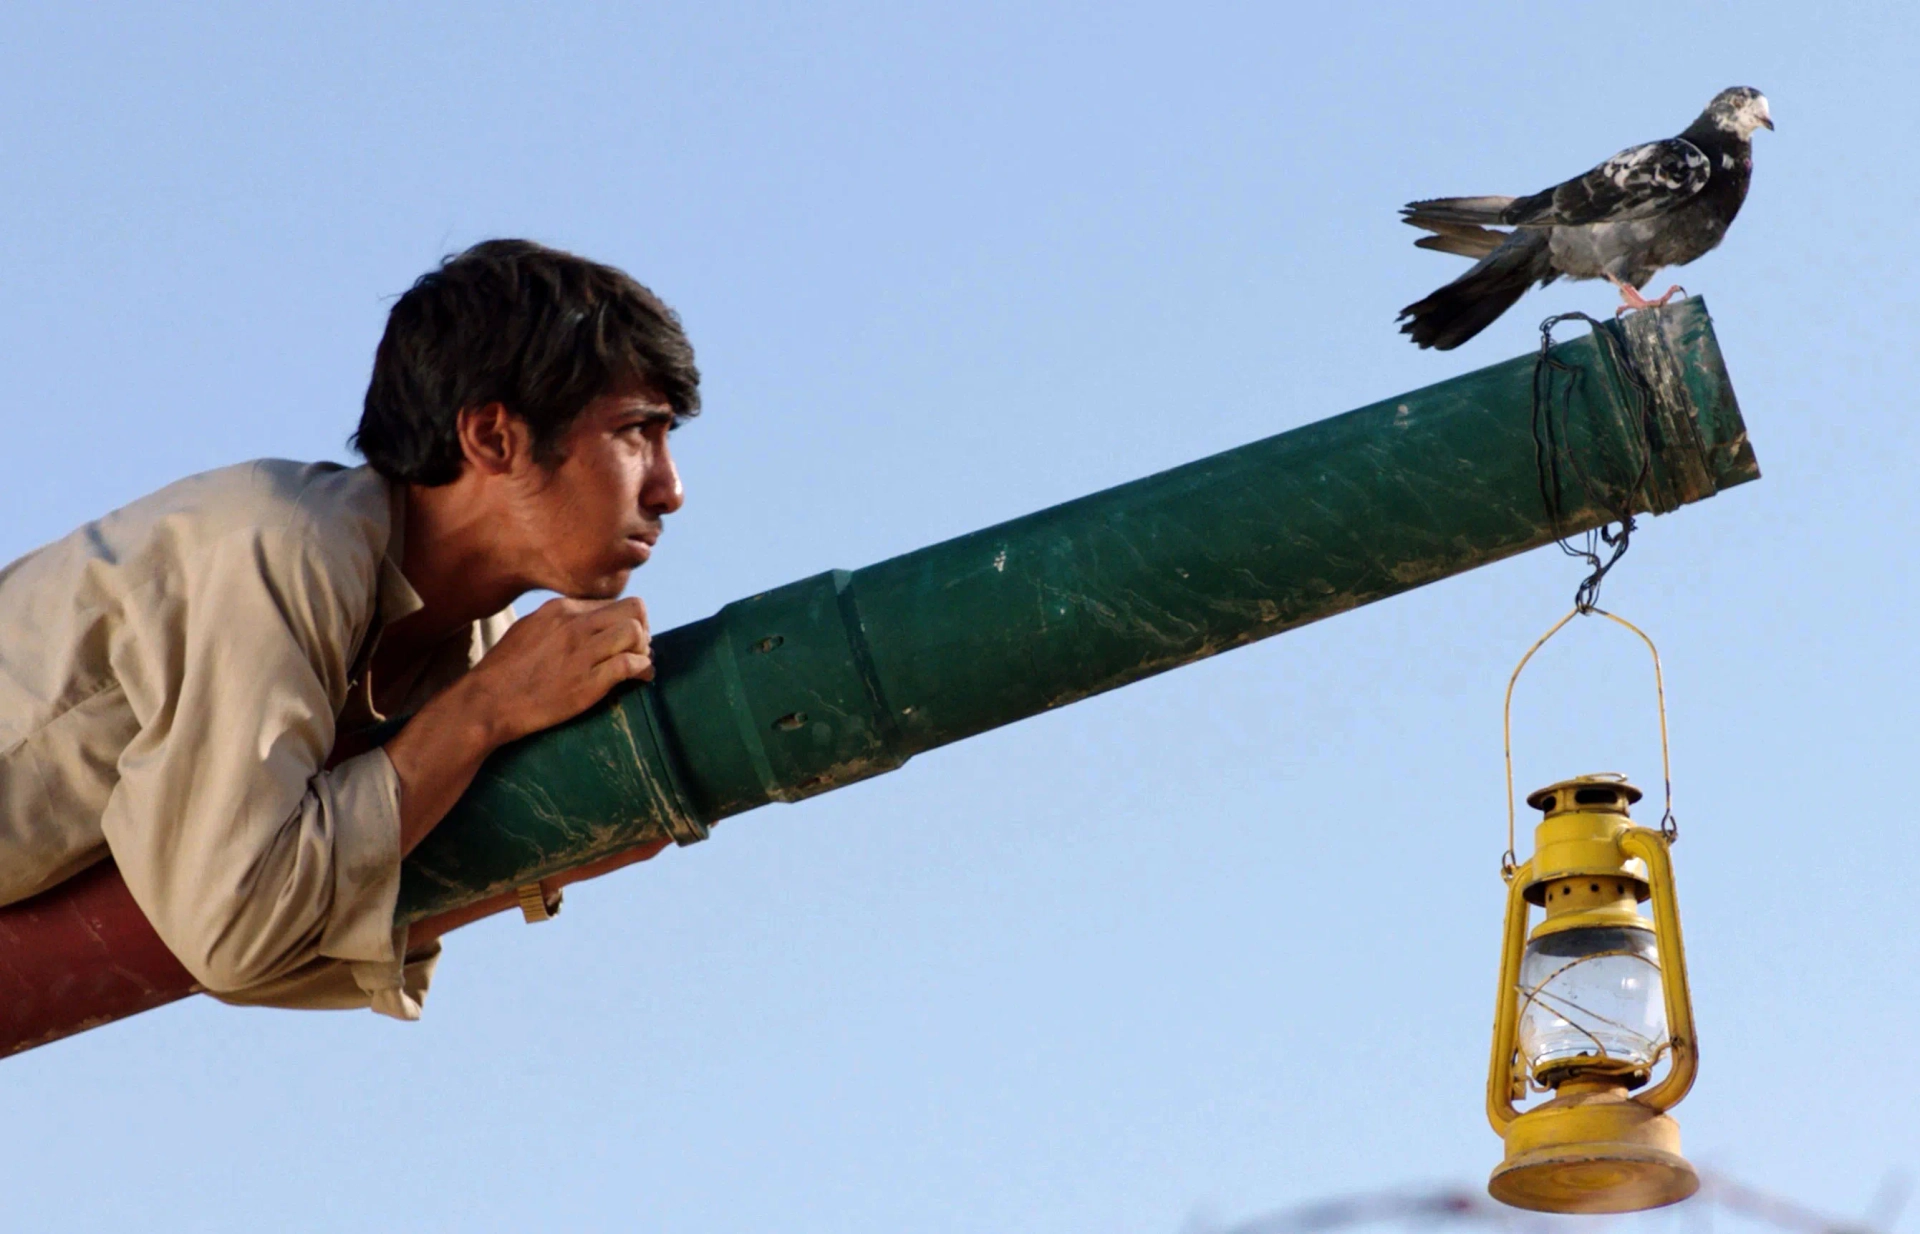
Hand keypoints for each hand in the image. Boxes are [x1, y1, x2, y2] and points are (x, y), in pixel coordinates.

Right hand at [456, 596, 654, 746]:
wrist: (486, 702)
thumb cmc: (504, 670)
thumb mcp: (529, 629)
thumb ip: (558, 621)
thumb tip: (585, 620)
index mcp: (561, 609)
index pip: (613, 601)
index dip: (625, 620)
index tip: (623, 639)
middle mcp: (574, 625)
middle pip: (634, 608)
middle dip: (643, 628)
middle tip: (636, 650)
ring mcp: (581, 652)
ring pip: (636, 632)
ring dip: (644, 650)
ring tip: (638, 665)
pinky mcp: (588, 681)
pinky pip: (631, 664)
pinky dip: (642, 670)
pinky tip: (639, 679)